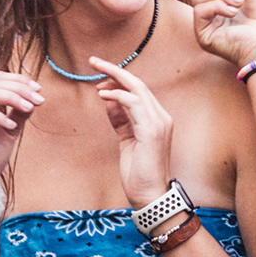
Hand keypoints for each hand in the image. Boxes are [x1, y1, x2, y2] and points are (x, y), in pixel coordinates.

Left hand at [90, 58, 174, 207]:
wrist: (150, 195)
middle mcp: (161, 117)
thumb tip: (108, 100)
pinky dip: (118, 96)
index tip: (100, 74)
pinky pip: (134, 104)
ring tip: (96, 74)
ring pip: (137, 89)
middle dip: (115, 70)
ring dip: (114, 78)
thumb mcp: (126, 141)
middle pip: (138, 84)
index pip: (138, 91)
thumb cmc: (139, 173)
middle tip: (94, 61)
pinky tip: (103, 95)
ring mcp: (159, 123)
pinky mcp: (152, 131)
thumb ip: (120, 121)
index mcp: (156, 119)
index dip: (119, 79)